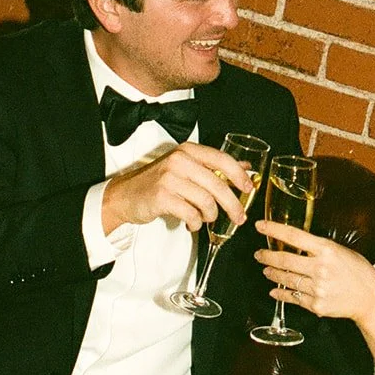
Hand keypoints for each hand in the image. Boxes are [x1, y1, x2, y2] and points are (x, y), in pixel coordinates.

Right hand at [103, 142, 252, 234]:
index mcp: (188, 151)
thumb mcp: (185, 168)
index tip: (249, 188)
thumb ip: (214, 167)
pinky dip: (196, 223)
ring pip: (206, 201)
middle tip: (239, 217)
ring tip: (206, 219)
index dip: (239, 175)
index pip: (222, 159)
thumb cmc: (158, 182)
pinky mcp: (162, 197)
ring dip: (211, 215)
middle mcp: (180, 160)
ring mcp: (170, 178)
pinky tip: (192, 224)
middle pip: (218, 184)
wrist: (125, 195)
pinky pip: (191, 214)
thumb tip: (245, 166)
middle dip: (233, 204)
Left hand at [254, 221, 374, 322]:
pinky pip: (293, 297)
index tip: (260, 226)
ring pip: (286, 279)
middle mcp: (320, 268)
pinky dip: (281, 293)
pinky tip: (274, 290)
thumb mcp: (341, 251)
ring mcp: (317, 288)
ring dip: (273, 273)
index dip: (274, 230)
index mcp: (327, 250)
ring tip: (267, 270)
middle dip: (267, 256)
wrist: (369, 298)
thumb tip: (297, 244)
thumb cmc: (358, 272)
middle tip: (259, 254)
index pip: (294, 236)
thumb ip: (319, 248)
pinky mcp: (315, 304)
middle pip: (284, 259)